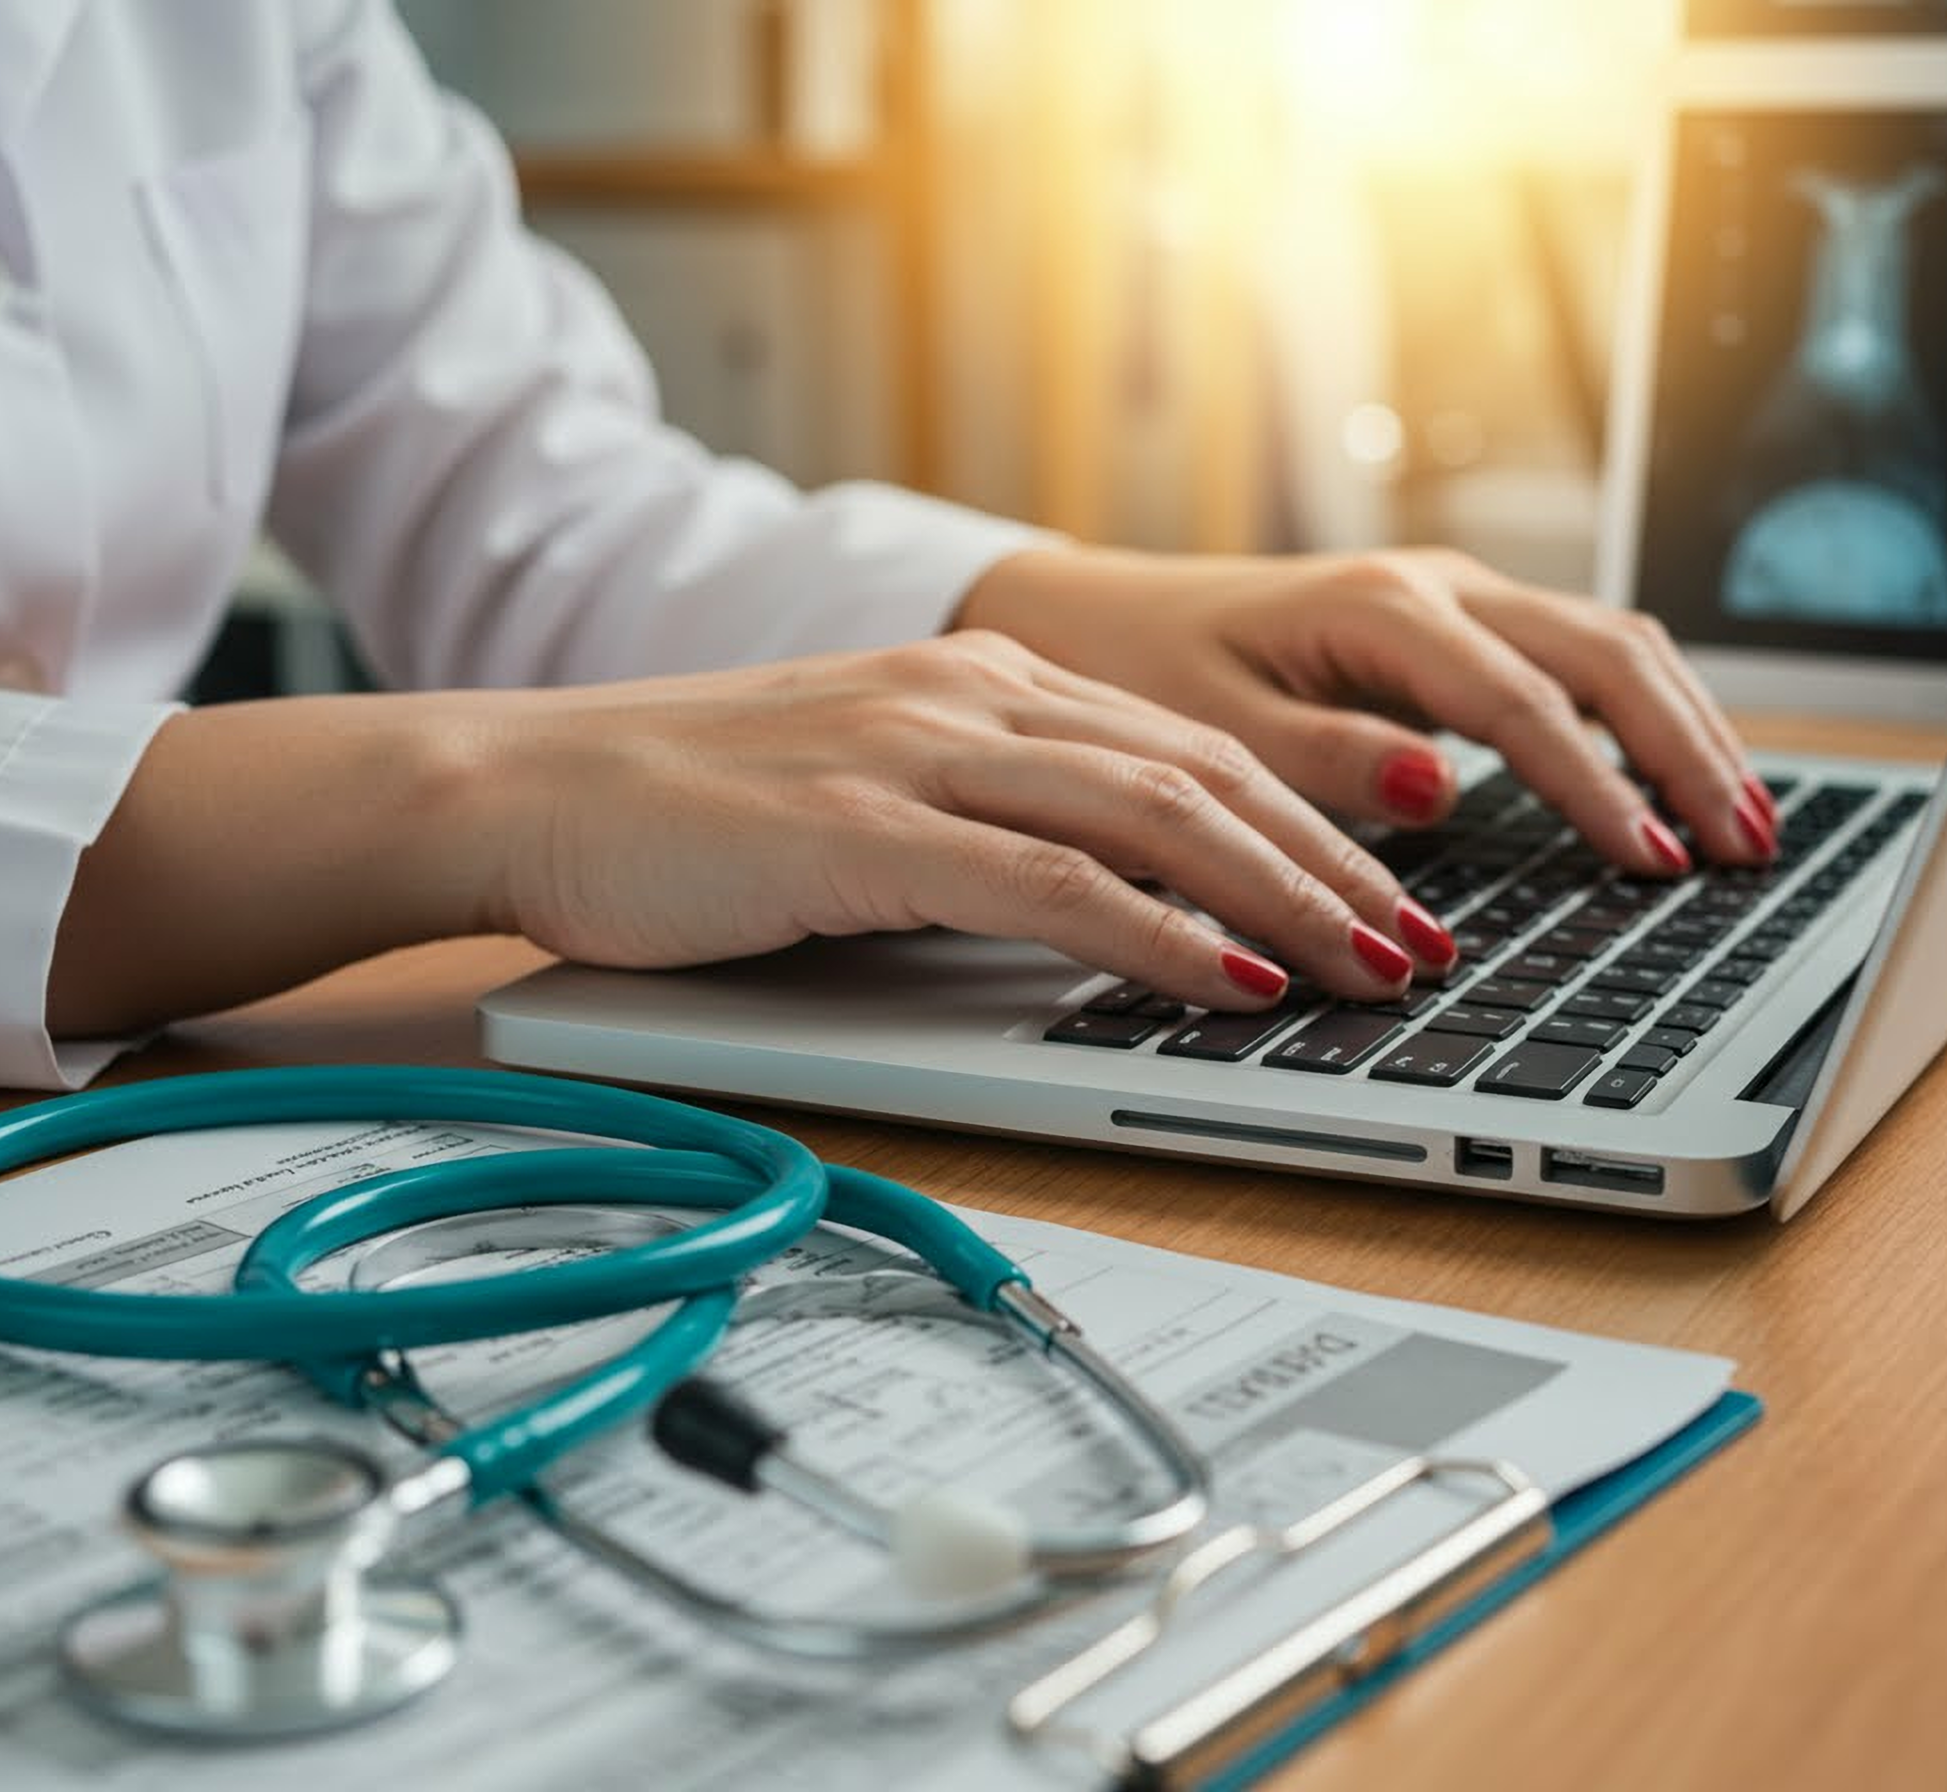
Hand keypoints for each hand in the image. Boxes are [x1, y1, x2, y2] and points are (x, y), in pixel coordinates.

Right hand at [468, 633, 1448, 1007]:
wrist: (523, 786)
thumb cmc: (684, 815)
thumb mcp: (867, 799)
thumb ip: (987, 832)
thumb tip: (1105, 914)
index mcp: (983, 685)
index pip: (1190, 751)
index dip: (1309, 826)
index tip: (1386, 899)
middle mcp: (972, 699)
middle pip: (1206, 775)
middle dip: (1336, 866)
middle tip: (1423, 948)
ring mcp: (921, 754)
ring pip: (1156, 817)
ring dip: (1286, 900)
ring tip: (1372, 971)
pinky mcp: (866, 828)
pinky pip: (1054, 883)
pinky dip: (1162, 936)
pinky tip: (1231, 983)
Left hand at [954, 546, 1778, 874]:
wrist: (1095, 616)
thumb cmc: (1147, 672)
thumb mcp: (1216, 730)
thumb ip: (1328, 760)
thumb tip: (1442, 788)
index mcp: (1380, 609)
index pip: (1522, 701)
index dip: (1597, 785)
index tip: (1653, 863)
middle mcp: (1435, 586)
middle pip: (1604, 653)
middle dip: (1685, 750)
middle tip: (1746, 848)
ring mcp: (1455, 596)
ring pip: (1611, 644)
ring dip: (1685, 729)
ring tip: (1748, 824)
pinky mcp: (1456, 623)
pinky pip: (1579, 655)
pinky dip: (1643, 714)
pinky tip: (1679, 776)